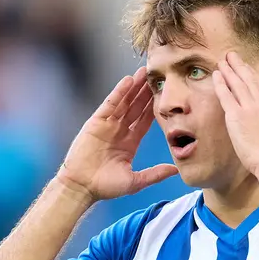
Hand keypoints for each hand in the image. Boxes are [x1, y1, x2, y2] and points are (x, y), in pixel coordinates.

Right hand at [57, 67, 177, 201]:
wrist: (82, 187)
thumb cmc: (105, 187)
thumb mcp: (136, 181)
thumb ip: (155, 174)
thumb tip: (176, 170)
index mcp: (129, 143)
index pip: (145, 120)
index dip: (154, 108)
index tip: (166, 96)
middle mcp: (119, 131)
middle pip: (136, 107)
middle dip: (146, 92)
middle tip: (157, 76)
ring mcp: (107, 125)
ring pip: (124, 102)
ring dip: (134, 87)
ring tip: (144, 72)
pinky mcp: (96, 123)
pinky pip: (109, 104)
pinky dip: (119, 92)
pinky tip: (128, 81)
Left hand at [212, 52, 258, 176]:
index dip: (253, 76)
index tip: (247, 67)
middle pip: (250, 81)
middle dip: (240, 66)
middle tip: (232, 56)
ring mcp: (250, 110)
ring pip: (238, 84)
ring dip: (229, 70)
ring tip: (222, 61)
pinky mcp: (237, 117)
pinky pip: (226, 96)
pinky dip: (221, 83)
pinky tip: (216, 75)